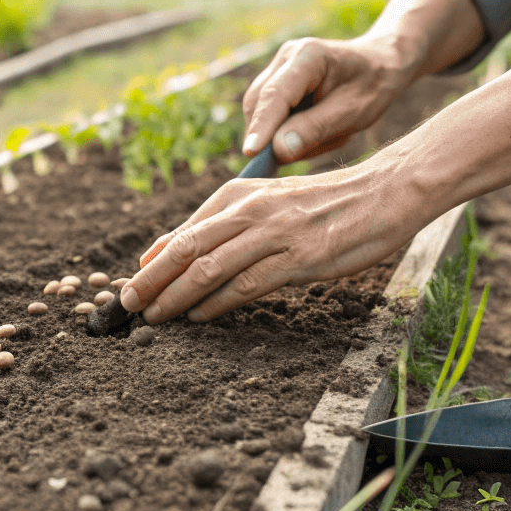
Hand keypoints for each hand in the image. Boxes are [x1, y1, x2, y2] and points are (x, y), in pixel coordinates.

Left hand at [118, 155, 436, 323]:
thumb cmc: (325, 205)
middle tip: (126, 305)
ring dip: (175, 296)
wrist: (384, 194)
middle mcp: (250, 210)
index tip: (131, 285)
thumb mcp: (270, 204)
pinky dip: (216, 304)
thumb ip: (226, 225)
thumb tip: (171, 250)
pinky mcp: (297, 257)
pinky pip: (245, 284)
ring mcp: (273, 233)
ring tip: (154, 317)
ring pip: (208, 268)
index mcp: (241, 194)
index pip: (184, 231)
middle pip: (186, 249)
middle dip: (151, 280)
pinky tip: (200, 317)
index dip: (152, 262)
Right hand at [240, 36, 407, 164]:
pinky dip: (285, 129)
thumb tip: (278, 151)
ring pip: (261, 110)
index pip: (276, 95)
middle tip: (303, 154)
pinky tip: (315, 129)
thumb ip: (316, 129)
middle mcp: (286, 57)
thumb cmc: (372, 86)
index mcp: (309, 56)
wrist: (380, 63)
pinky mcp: (277, 81)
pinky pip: (270, 113)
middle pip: (260, 102)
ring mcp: (279, 67)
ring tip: (323, 136)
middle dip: (270, 135)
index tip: (251, 152)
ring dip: (280, 133)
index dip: (262, 125)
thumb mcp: (353, 112)